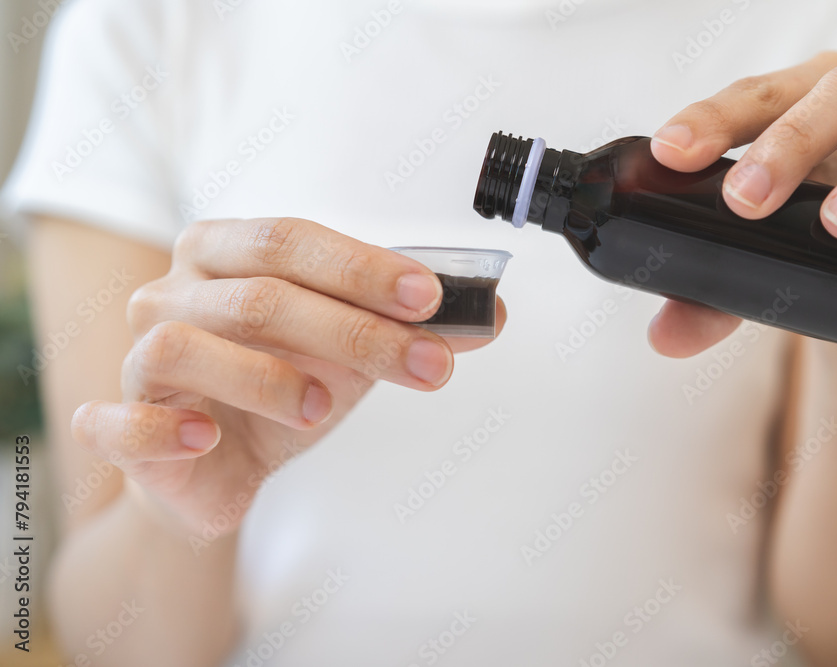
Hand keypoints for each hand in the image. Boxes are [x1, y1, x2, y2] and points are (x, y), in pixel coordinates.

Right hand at [70, 217, 504, 533]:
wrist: (222, 465)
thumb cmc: (282, 387)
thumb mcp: (354, 354)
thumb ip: (415, 330)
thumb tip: (493, 313)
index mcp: (225, 254)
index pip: (291, 241)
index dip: (362, 267)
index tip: (432, 299)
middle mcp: (173, 293)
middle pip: (258, 294)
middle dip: (352, 330)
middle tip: (428, 364)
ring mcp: (137, 358)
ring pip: (185, 346)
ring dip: (266, 377)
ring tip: (323, 408)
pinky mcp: (116, 426)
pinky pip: (116, 421)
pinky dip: (160, 428)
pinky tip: (207, 437)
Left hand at [647, 51, 836, 356]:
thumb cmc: (810, 251)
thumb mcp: (751, 269)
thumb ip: (705, 297)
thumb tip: (663, 337)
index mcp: (805, 105)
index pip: (757, 95)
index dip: (714, 117)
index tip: (673, 152)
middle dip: (787, 141)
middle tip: (746, 198)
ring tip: (836, 223)